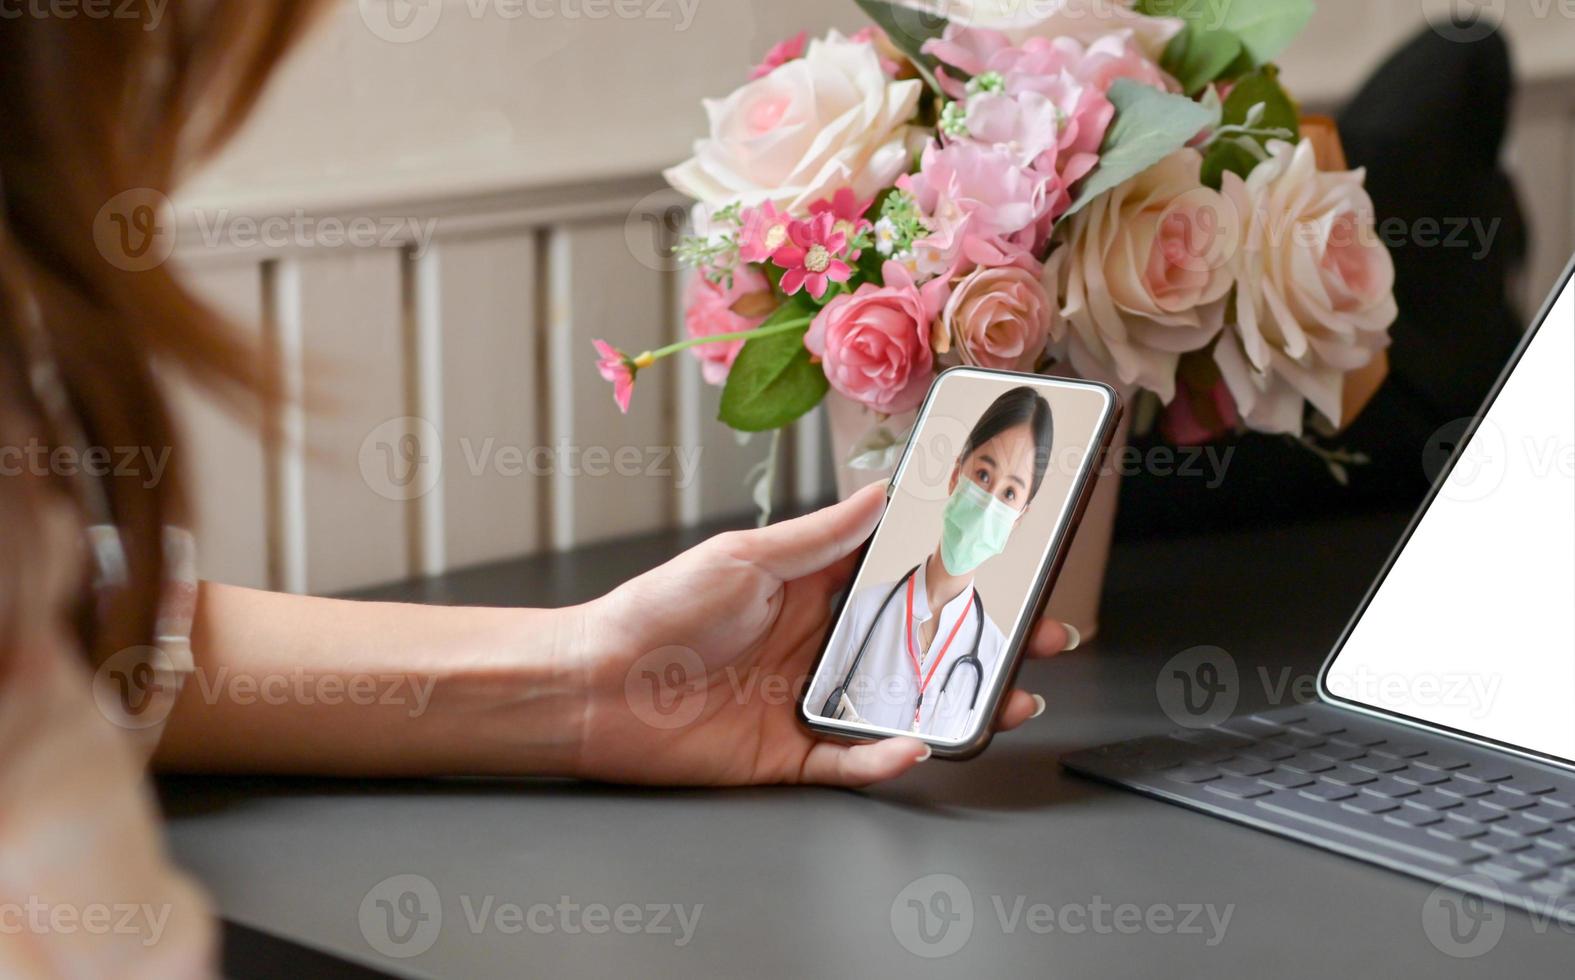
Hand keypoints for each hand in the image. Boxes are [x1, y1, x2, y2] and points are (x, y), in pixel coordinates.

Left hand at [569, 483, 1079, 787]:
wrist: (590, 685)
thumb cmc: (654, 611)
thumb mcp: (743, 558)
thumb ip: (820, 536)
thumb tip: (882, 493)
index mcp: (815, 589)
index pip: (904, 577)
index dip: (959, 569)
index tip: (1014, 557)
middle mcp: (822, 645)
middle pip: (921, 644)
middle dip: (986, 639)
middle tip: (1044, 632)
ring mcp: (810, 700)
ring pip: (904, 704)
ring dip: (959, 701)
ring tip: (1012, 694)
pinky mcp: (789, 754)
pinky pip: (852, 761)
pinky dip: (888, 758)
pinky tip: (920, 745)